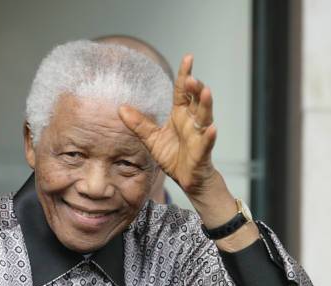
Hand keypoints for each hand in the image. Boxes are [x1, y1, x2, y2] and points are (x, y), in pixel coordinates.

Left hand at [119, 54, 216, 196]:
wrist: (186, 179)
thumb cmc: (173, 157)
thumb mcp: (151, 139)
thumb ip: (139, 124)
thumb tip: (121, 108)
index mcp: (181, 115)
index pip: (183, 91)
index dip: (185, 74)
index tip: (188, 58)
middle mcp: (192, 121)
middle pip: (196, 100)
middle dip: (195, 88)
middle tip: (190, 78)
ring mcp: (199, 135)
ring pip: (205, 116)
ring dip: (205, 104)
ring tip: (206, 92)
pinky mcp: (202, 152)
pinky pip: (207, 142)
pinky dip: (210, 136)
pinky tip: (212, 129)